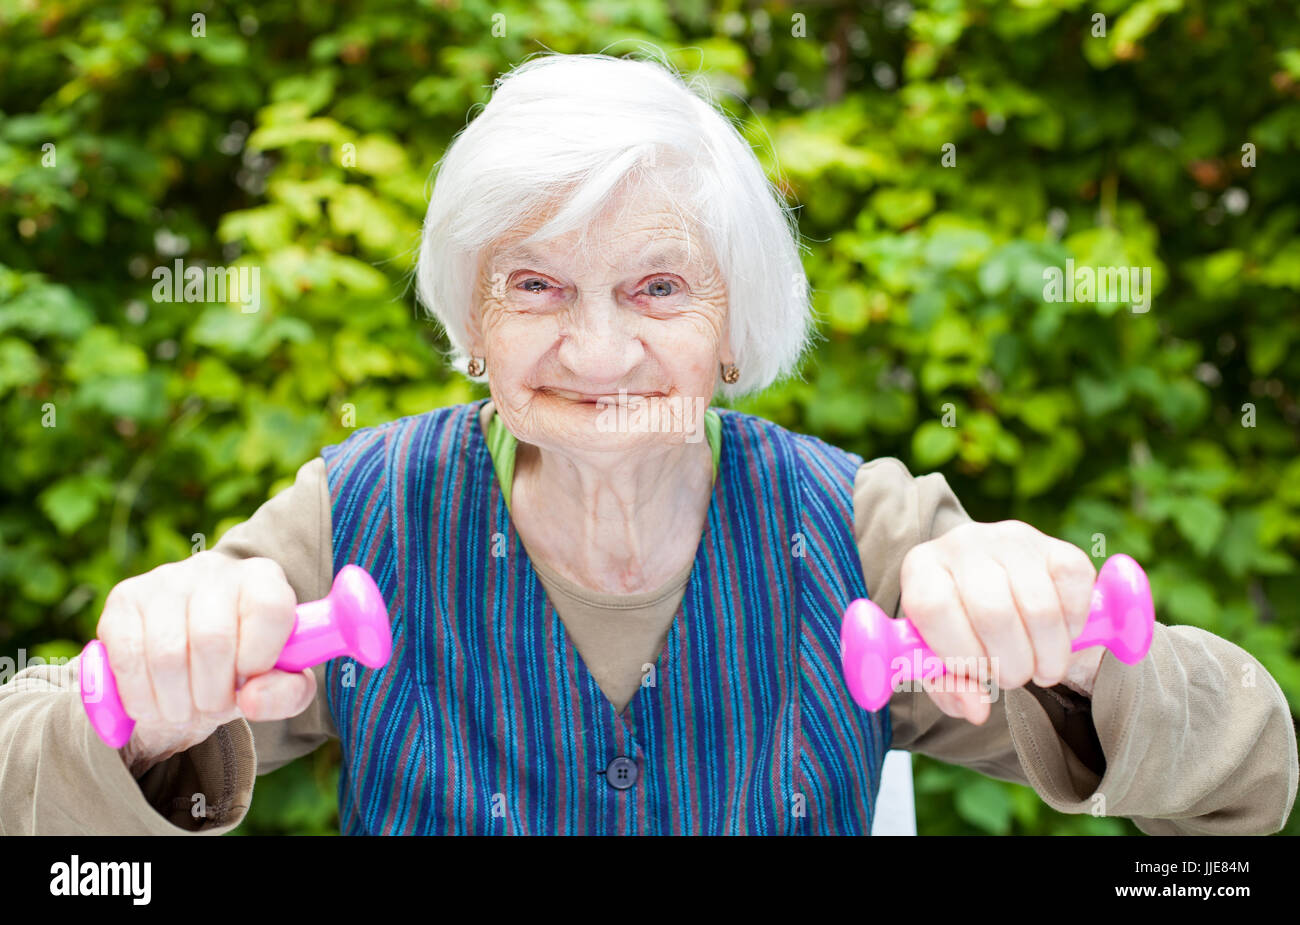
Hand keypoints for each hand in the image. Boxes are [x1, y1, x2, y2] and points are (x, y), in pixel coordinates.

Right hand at [95, 552, 316, 776]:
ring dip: (177, 703)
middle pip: (212, 639)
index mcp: (262, 578)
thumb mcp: (282, 684)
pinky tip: (154, 705)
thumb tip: (252, 699)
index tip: (249, 681)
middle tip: (213, 707)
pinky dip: (141, 698)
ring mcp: (164, 579)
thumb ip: (287, 693)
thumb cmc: (245, 667)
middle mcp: (214, 568)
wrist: (193, 658)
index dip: (260, 658)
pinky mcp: (124, 599)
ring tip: (186, 711)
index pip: (270, 608)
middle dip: (213, 693)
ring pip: (166, 655)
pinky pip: (127, 659)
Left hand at [898, 520, 1099, 723]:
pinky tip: (1058, 637)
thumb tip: (976, 710)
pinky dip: (1073, 629)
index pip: (932, 608)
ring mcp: (1011, 540)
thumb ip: (949, 687)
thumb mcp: (941, 659)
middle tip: (1013, 678)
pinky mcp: (1056, 546)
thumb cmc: (959, 628)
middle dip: (1009, 664)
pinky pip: (1075, 590)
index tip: (977, 675)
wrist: (992, 585)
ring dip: (1046, 657)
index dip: (958, 654)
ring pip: (1040, 609)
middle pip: (992, 612)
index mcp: (921, 569)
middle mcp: (963, 544)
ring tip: (1039, 668)